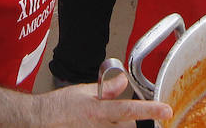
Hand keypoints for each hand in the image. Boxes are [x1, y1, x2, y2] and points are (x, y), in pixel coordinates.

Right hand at [36, 76, 172, 126]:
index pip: (130, 109)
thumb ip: (106, 89)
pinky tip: (95, 124)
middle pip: (129, 127)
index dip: (150, 110)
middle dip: (129, 122)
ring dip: (119, 127)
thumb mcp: (83, 91)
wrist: (39, 121)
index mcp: (99, 111)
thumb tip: (122, 81)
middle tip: (119, 116)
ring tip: (97, 120)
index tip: (166, 110)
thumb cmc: (58, 107)